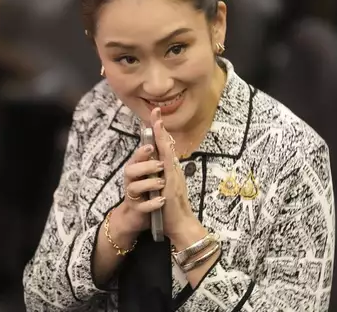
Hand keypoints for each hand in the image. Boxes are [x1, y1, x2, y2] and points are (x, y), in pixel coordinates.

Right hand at [111, 144, 166, 239]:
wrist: (142, 215)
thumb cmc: (151, 190)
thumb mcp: (156, 172)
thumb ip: (158, 155)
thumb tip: (164, 133)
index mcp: (137, 169)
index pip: (136, 157)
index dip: (142, 151)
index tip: (151, 146)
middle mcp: (132, 180)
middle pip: (130, 170)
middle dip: (145, 166)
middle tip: (161, 165)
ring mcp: (133, 195)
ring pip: (133, 187)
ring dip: (148, 183)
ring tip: (162, 183)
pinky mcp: (137, 209)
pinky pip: (141, 206)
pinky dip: (151, 203)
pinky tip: (161, 200)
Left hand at [149, 108, 202, 241]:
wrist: (181, 225)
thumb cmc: (172, 211)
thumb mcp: (166, 190)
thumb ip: (163, 178)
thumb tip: (159, 169)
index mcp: (171, 171)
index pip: (165, 148)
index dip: (160, 133)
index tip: (155, 119)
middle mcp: (174, 170)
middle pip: (167, 144)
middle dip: (161, 127)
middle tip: (156, 111)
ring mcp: (174, 175)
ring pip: (168, 150)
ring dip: (162, 134)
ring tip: (157, 119)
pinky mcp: (172, 181)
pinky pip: (168, 162)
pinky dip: (164, 150)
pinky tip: (161, 140)